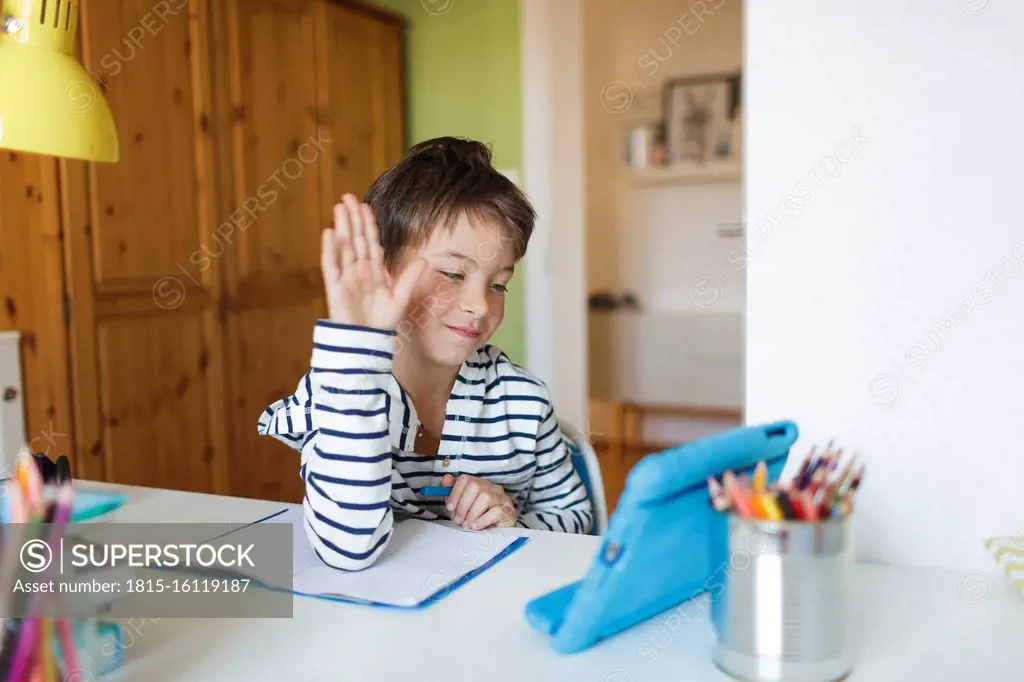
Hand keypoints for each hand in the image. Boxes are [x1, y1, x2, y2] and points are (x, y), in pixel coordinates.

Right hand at [320, 194, 426, 328]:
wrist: (367, 341)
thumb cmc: (382, 321)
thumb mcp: (401, 297)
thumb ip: (410, 278)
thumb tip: (425, 259)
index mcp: (373, 270)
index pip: (370, 242)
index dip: (368, 224)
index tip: (365, 206)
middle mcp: (358, 270)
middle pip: (355, 239)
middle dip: (352, 218)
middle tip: (348, 197)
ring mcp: (346, 277)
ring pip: (343, 246)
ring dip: (342, 227)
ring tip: (340, 207)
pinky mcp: (336, 287)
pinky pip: (332, 265)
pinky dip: (330, 249)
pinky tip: (330, 233)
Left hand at [441, 473, 517, 529]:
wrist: (500, 532)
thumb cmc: (480, 517)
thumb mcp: (463, 505)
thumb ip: (454, 492)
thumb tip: (445, 479)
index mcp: (480, 484)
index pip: (465, 479)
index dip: (455, 493)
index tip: (450, 507)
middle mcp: (492, 488)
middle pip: (474, 486)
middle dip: (462, 505)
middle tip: (458, 519)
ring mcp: (501, 498)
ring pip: (484, 498)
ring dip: (472, 514)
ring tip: (467, 525)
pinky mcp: (508, 511)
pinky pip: (495, 511)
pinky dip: (482, 520)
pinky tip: (476, 526)